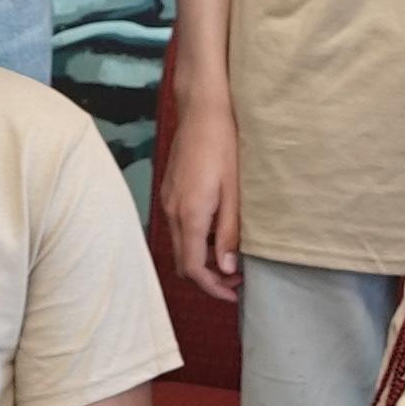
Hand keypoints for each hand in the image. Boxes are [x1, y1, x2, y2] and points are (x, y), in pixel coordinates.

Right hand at [160, 94, 242, 302]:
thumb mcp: (235, 192)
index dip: (212, 288)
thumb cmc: (224, 145)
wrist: (202, 111)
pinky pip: (179, 227)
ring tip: (231, 258)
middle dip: (208, 278)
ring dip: (202, 260)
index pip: (193, 268)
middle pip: (183, 262)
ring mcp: (167, 201)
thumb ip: (229, 233)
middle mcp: (172, 212)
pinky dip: (195, 241)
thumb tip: (228, 269)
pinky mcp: (169, 192)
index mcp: (190, 215)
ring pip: (180, 245)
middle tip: (236, 281)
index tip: (234, 295)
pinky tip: (217, 232)